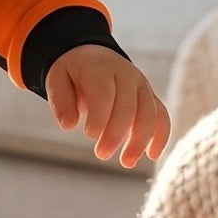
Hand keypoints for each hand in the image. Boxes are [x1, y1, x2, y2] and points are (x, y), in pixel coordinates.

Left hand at [46, 45, 170, 168]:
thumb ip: (61, 101)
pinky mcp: (149, 96)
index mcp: (100, 68)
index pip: (104, 93)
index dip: (100, 115)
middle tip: (101, 154)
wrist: (91, 55)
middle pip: (128, 105)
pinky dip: (160, 135)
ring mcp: (141, 85)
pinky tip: (152, 155)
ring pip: (149, 112)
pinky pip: (161, 115)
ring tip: (127, 162)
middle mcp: (126, 74)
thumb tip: (68, 126)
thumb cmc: (72, 72)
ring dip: (140, 140)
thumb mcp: (56, 80)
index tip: (89, 135)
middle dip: (117, 133)